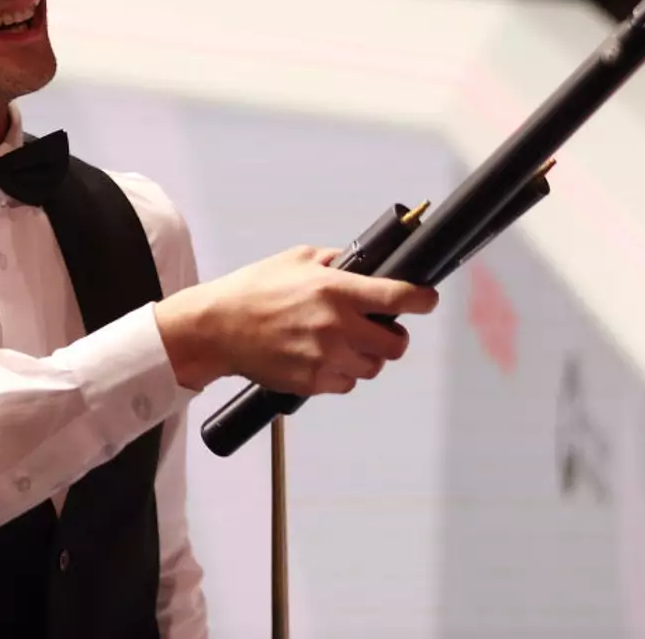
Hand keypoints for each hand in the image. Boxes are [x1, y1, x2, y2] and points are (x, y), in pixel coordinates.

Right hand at [154, 245, 438, 394]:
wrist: (217, 328)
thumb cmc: (253, 291)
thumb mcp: (296, 260)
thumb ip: (335, 262)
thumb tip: (362, 266)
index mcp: (336, 290)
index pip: (399, 297)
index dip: (422, 300)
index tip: (427, 300)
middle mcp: (337, 325)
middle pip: (396, 344)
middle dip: (393, 337)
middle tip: (380, 329)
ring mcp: (326, 357)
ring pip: (373, 368)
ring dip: (366, 358)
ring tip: (342, 344)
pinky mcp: (313, 382)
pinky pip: (346, 384)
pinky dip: (340, 374)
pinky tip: (320, 357)